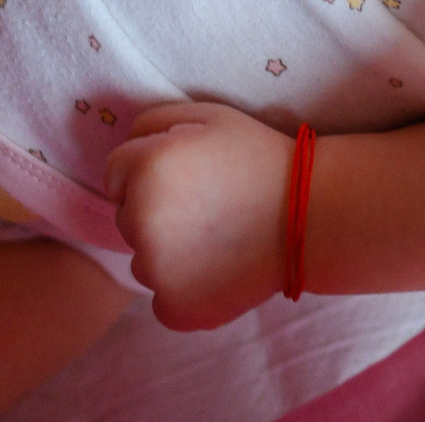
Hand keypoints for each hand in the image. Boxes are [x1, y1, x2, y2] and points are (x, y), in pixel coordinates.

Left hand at [106, 101, 292, 329]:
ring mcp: (156, 272)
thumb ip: (152, 122)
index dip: (149, 171)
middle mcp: (141, 222)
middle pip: (126, 219)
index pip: (115, 176)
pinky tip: (218, 270)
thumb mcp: (208, 115)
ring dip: (167, 253)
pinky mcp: (174, 309)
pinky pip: (161, 300)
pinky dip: (183, 290)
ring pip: (143, 261)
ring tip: (217, 238)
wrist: (309, 215)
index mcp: (145, 169)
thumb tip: (124, 148)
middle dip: (156, 212)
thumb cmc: (258, 159)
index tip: (187, 177)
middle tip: (207, 207)